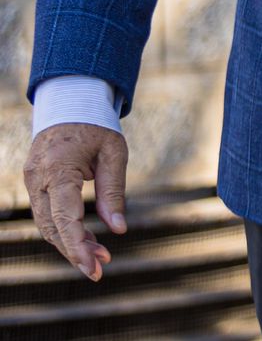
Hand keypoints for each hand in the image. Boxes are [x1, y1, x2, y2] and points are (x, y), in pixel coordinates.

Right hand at [24, 123, 128, 280]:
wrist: (70, 104)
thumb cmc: (97, 127)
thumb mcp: (114, 154)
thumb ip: (113, 191)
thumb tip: (118, 229)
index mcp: (58, 168)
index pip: (64, 216)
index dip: (77, 244)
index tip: (93, 265)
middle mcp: (38, 178)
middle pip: (52, 226)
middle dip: (75, 250)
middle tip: (100, 269)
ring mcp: (32, 181)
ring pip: (46, 224)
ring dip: (70, 244)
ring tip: (99, 257)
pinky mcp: (34, 184)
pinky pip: (46, 214)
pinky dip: (63, 230)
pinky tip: (84, 241)